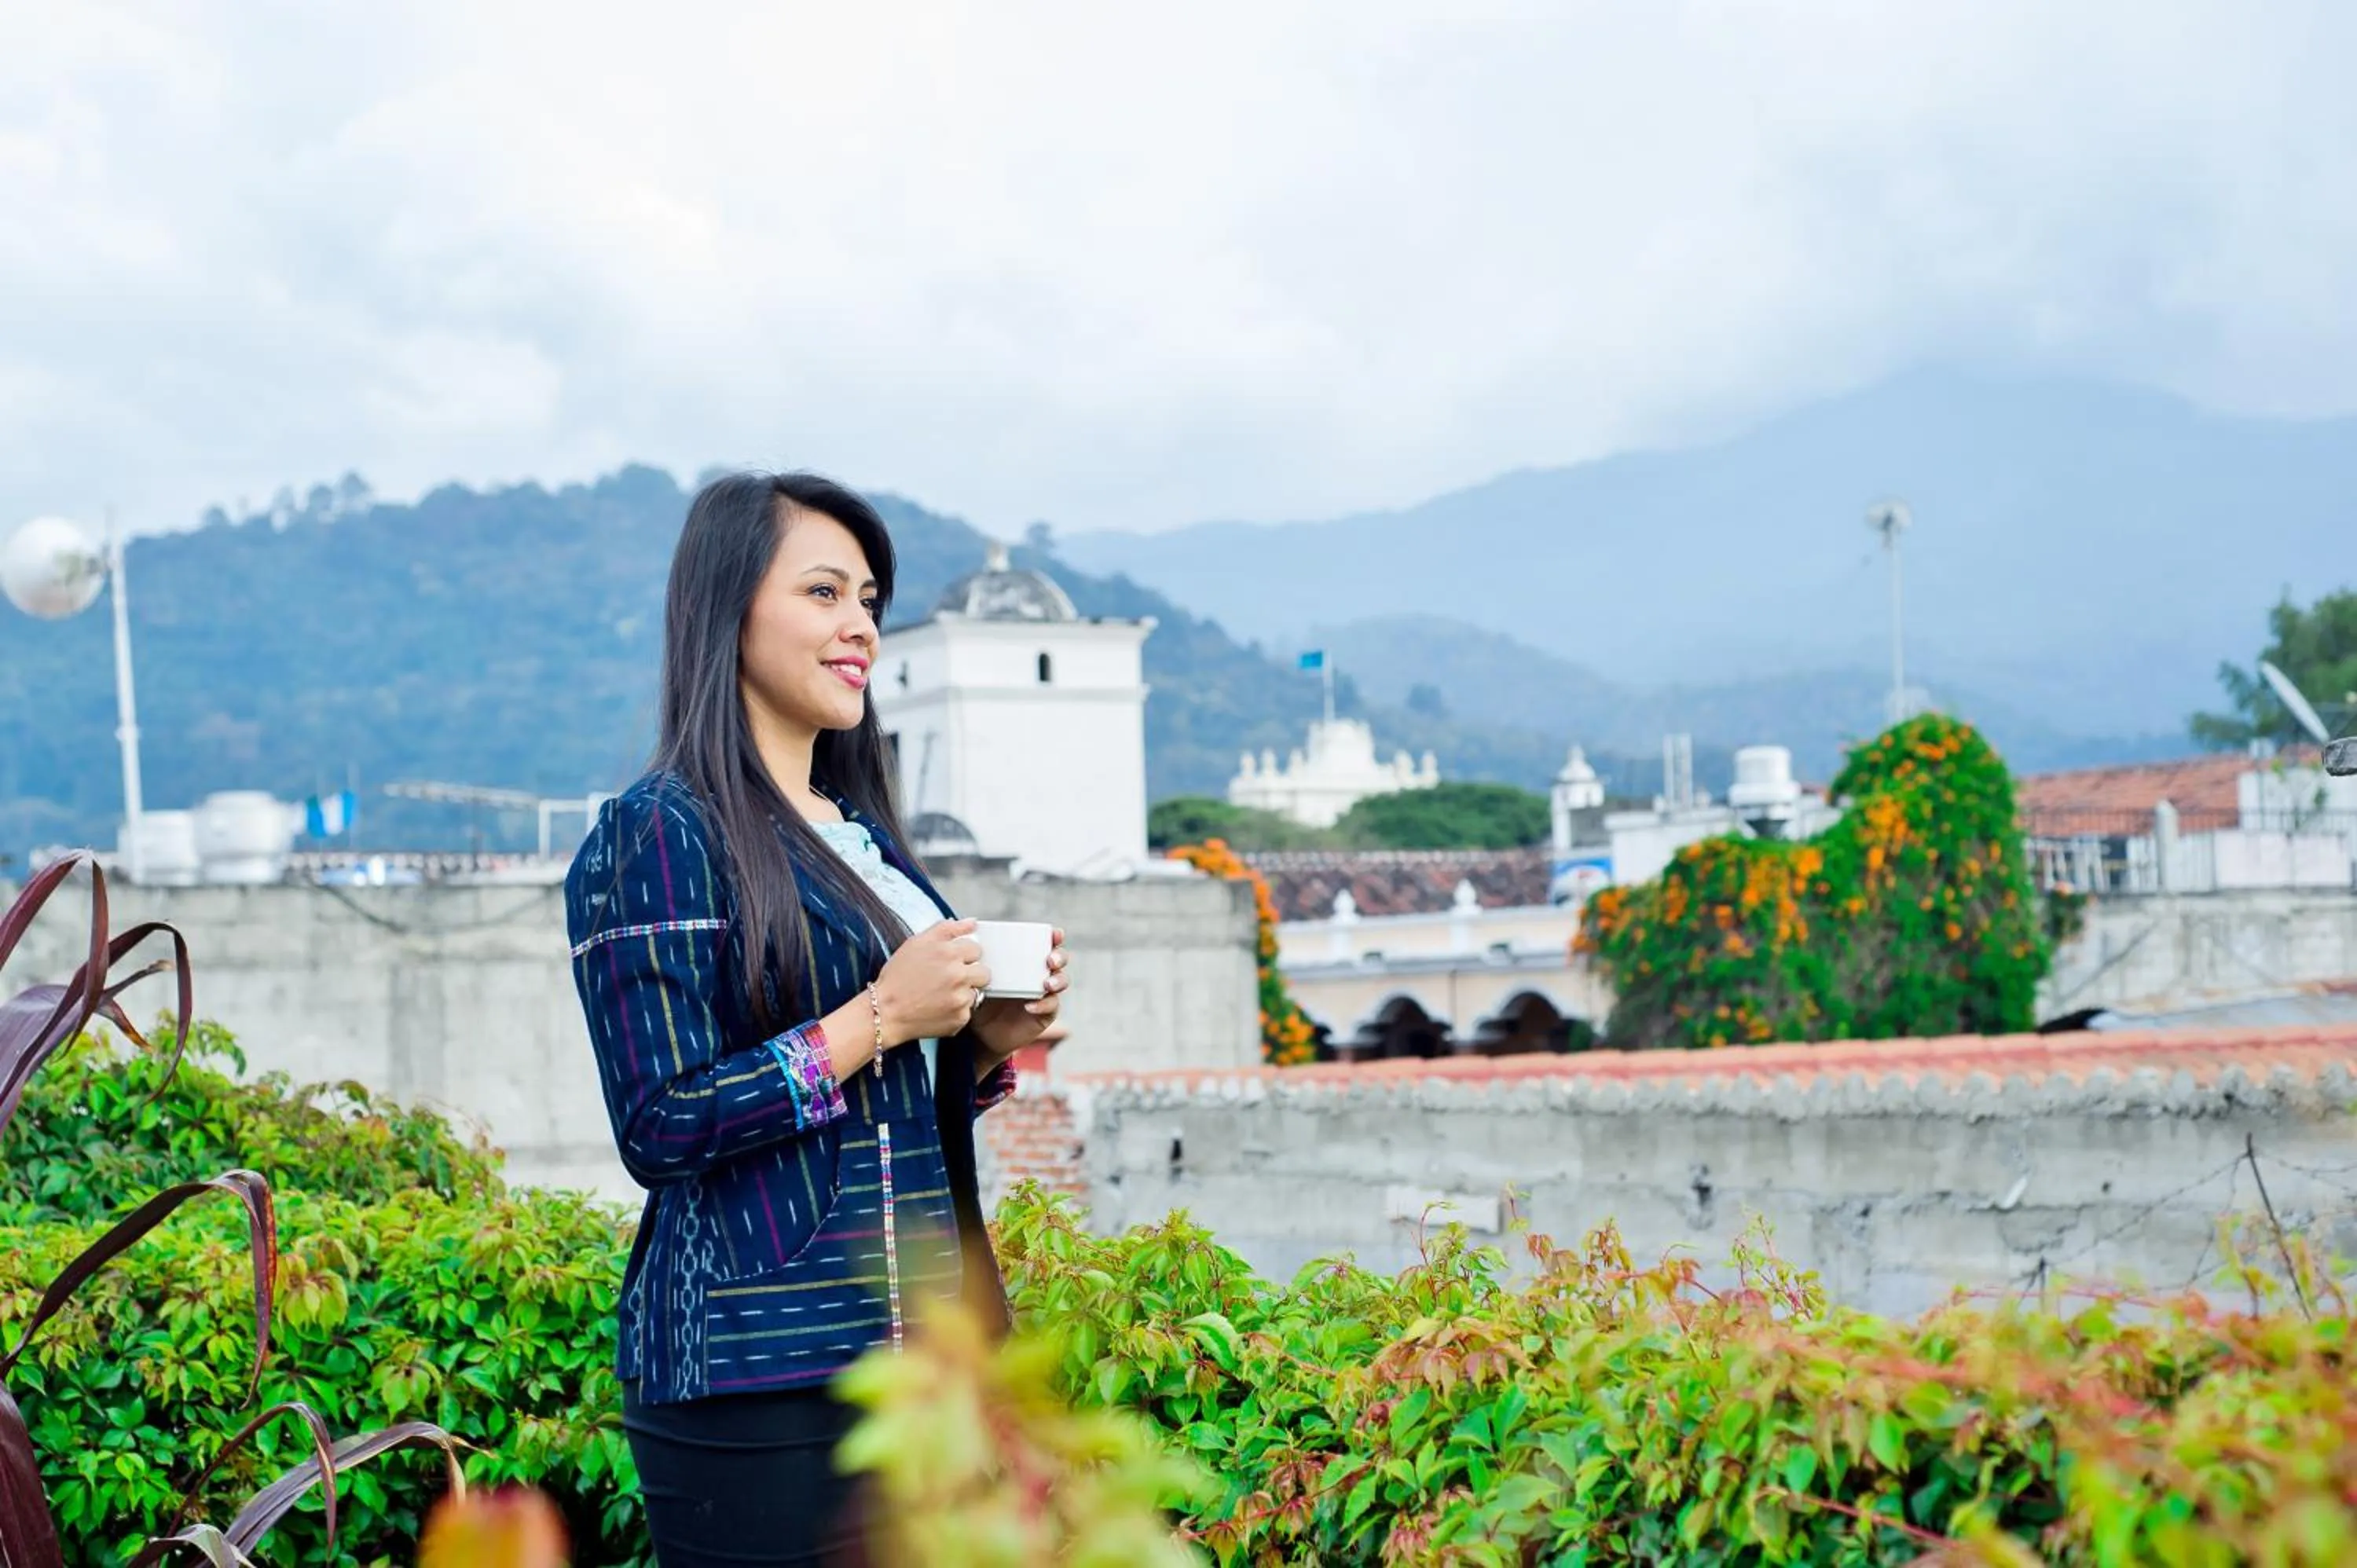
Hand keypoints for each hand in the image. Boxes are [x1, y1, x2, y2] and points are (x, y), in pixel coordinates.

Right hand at [873, 920, 991, 1043]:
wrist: (884, 1011)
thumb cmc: (898, 977)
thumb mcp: (916, 943)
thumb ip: (947, 929)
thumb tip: (972, 922)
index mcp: (949, 952)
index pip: (976, 949)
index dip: (964, 955)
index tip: (952, 962)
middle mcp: (957, 974)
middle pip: (984, 972)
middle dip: (971, 974)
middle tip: (951, 979)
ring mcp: (960, 998)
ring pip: (977, 991)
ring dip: (964, 992)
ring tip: (942, 994)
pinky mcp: (960, 1017)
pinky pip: (968, 1010)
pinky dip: (957, 1009)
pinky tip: (938, 1007)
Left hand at [972, 929, 1068, 1061]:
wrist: (982, 1032)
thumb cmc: (981, 998)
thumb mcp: (978, 977)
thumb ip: (974, 959)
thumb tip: (958, 931)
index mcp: (1026, 960)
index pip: (1045, 943)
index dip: (1054, 937)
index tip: (1055, 934)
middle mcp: (1039, 974)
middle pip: (1060, 960)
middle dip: (1059, 957)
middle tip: (1050, 960)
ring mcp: (1044, 993)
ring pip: (1061, 982)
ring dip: (1057, 981)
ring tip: (1046, 984)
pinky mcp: (1045, 1013)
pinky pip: (1051, 1007)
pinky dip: (1043, 1005)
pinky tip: (1030, 1005)